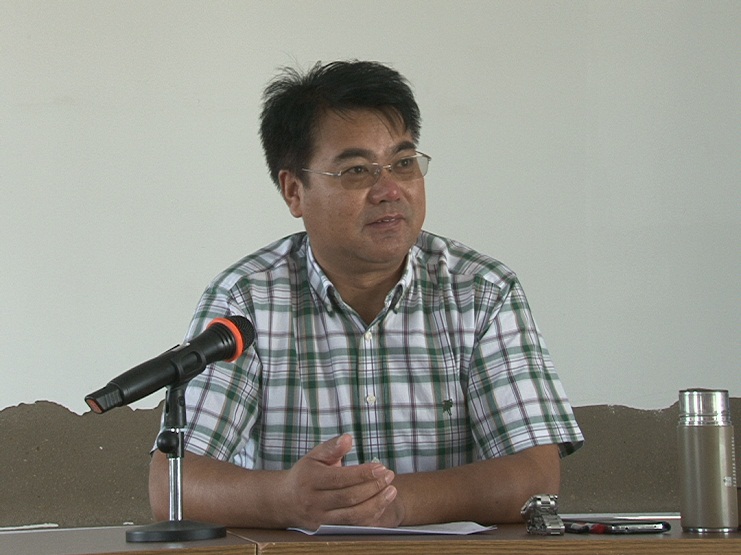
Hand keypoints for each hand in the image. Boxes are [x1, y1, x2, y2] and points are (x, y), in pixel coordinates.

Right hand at [278, 434, 398, 528]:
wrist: (286, 501)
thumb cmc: (306, 474)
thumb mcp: (315, 456)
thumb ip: (332, 447)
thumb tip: (348, 438)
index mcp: (311, 480)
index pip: (340, 478)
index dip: (363, 473)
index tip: (381, 467)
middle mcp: (314, 502)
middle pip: (349, 498)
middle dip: (373, 487)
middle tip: (390, 476)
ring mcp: (320, 519)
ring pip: (353, 516)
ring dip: (376, 504)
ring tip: (392, 491)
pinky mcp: (327, 530)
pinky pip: (353, 526)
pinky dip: (370, 516)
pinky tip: (382, 504)